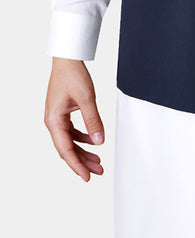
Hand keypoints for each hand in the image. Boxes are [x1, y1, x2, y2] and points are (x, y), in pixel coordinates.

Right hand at [44, 58, 104, 181]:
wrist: (67, 60)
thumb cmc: (72, 75)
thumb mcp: (87, 99)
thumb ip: (93, 121)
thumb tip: (99, 141)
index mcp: (54, 120)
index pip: (65, 149)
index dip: (76, 165)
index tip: (86, 177)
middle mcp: (53, 121)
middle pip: (67, 149)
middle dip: (82, 162)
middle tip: (98, 171)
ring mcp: (57, 118)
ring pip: (70, 142)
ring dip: (83, 152)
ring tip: (98, 161)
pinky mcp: (62, 114)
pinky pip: (72, 132)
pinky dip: (83, 139)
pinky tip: (94, 143)